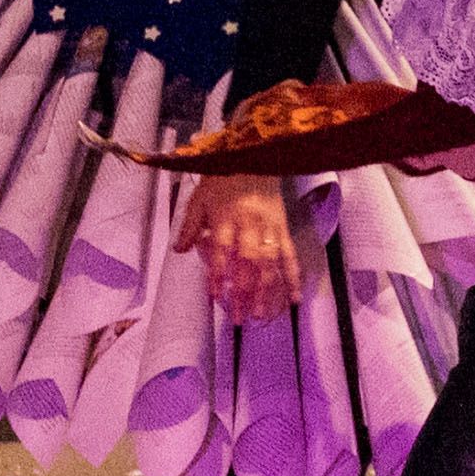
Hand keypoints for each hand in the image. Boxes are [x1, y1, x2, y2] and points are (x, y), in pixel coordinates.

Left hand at [182, 173, 302, 324]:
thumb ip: (190, 225)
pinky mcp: (283, 229)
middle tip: (240, 317)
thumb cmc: (222, 180)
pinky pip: (290, 255)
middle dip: (245, 292)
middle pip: (249, 263)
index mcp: (227, 217)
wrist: (253, 157)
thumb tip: (180, 250)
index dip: (218, 274)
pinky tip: (294, 298)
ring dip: (267, 291)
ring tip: (262, 315)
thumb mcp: (200, 198)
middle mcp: (251, 225)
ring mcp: (270, 228)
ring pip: (271, 263)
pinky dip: (294, 277)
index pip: (222, 251)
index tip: (215, 295)